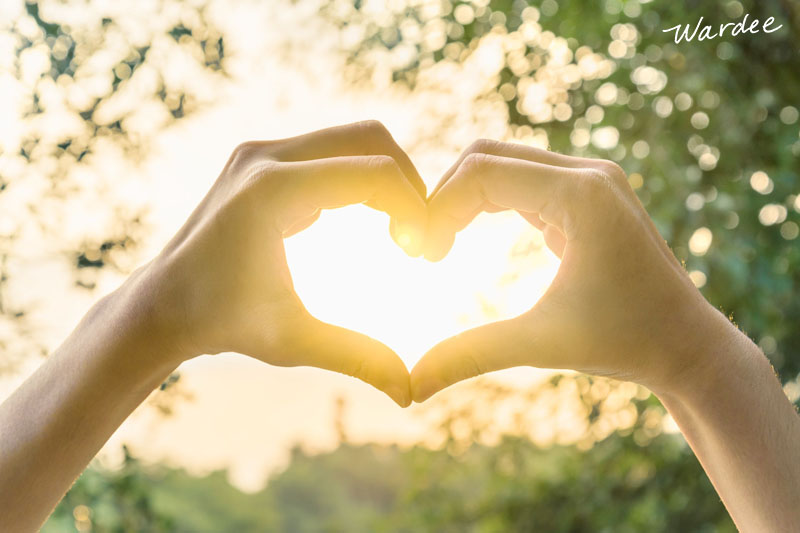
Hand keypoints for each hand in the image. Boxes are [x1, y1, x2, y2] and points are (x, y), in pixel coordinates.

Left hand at [131, 121, 426, 405]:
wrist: (163, 305)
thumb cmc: (222, 324)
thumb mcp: (291, 342)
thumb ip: (355, 357)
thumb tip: (410, 393)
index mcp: (271, 191)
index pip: (373, 173)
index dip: (413, 208)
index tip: (424, 254)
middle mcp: (264, 157)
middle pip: (370, 138)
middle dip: (408, 183)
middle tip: (419, 238)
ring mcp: (261, 153)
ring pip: (353, 140)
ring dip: (387, 180)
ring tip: (402, 234)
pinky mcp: (263, 161)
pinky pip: (332, 153)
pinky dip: (362, 179)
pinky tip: (373, 225)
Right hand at [412, 140, 727, 400]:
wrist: (686, 345)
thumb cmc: (622, 343)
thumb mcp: (540, 344)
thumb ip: (471, 354)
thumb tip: (412, 386)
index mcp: (581, 194)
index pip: (482, 172)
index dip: (438, 208)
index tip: (421, 256)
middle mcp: (588, 173)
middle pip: (487, 155)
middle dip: (445, 197)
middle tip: (422, 249)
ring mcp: (591, 180)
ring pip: (503, 163)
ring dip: (464, 198)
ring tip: (438, 245)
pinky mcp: (588, 195)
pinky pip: (523, 180)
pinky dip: (487, 202)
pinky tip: (467, 237)